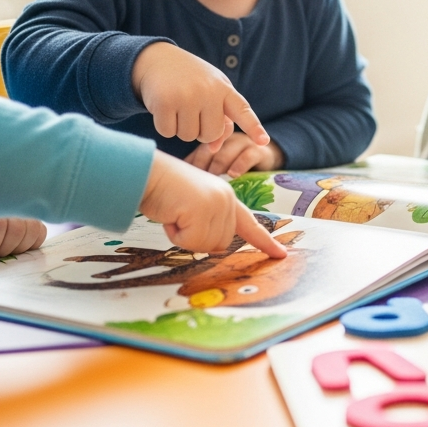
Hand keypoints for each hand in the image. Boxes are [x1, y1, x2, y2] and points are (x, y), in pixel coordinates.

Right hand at [132, 42, 268, 151]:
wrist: (158, 59)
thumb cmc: (191, 81)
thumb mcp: (211, 92)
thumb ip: (220, 118)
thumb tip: (214, 148)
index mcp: (224, 89)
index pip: (242, 111)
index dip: (254, 127)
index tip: (264, 141)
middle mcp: (208, 92)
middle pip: (210, 135)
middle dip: (200, 130)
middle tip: (193, 112)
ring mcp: (186, 96)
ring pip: (188, 136)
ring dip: (181, 128)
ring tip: (178, 107)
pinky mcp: (164, 102)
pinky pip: (168, 132)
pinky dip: (165, 126)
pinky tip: (164, 108)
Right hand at [138, 151, 287, 256]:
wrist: (146, 172)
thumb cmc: (164, 191)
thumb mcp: (194, 206)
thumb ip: (210, 222)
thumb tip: (218, 247)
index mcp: (227, 198)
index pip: (250, 224)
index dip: (265, 241)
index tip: (281, 254)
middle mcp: (227, 200)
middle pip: (220, 244)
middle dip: (195, 238)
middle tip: (179, 217)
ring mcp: (217, 204)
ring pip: (206, 245)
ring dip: (184, 236)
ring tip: (175, 213)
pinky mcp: (203, 210)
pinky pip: (191, 242)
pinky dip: (175, 234)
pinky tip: (171, 214)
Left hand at [185, 130, 284, 177]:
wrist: (264, 156)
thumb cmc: (236, 163)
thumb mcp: (219, 164)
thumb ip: (202, 168)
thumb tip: (181, 182)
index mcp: (213, 140)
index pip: (198, 149)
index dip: (191, 162)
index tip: (184, 177)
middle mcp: (226, 138)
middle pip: (210, 147)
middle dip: (201, 163)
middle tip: (195, 178)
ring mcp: (242, 143)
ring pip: (227, 151)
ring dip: (218, 165)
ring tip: (213, 177)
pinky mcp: (258, 150)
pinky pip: (248, 155)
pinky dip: (240, 165)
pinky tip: (233, 175)